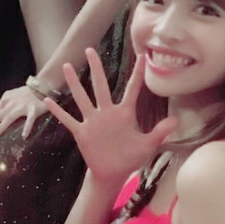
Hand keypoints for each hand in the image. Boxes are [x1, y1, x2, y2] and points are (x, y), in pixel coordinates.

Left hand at [0, 85, 47, 140]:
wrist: (41, 86)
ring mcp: (22, 106)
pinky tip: (24, 135)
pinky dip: (27, 127)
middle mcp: (12, 103)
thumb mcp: (11, 96)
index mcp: (5, 99)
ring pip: (9, 117)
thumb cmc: (25, 93)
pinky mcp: (34, 110)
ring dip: (1, 127)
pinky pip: (30, 119)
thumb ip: (3, 106)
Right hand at [44, 49, 176, 186]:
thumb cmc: (130, 158)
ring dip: (74, 83)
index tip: (140, 55)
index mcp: (125, 114)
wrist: (112, 173)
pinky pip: (68, 120)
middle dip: (96, 68)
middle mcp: (107, 113)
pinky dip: (58, 111)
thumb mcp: (148, 145)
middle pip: (100, 86)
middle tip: (90, 50)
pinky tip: (47, 101)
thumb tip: (176, 120)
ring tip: (67, 66)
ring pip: (82, 98)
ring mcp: (93, 121)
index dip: (137, 73)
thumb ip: (160, 132)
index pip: (132, 89)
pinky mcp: (82, 132)